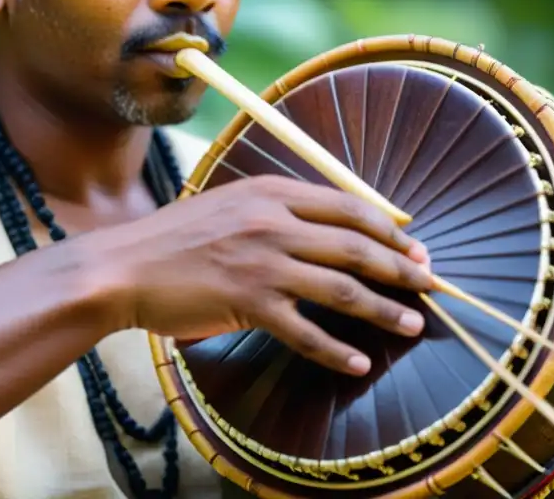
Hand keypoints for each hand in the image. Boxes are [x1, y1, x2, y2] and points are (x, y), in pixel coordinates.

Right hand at [93, 175, 431, 376]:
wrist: (124, 266)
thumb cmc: (174, 237)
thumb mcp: (228, 202)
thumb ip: (274, 208)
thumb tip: (323, 225)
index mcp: (270, 191)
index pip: (347, 206)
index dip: (388, 228)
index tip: (413, 245)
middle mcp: (273, 222)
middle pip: (356, 245)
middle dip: (401, 267)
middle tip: (429, 284)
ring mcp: (263, 264)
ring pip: (342, 288)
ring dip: (384, 308)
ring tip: (412, 324)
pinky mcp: (249, 303)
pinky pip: (306, 332)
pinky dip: (337, 350)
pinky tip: (358, 362)